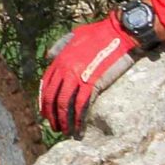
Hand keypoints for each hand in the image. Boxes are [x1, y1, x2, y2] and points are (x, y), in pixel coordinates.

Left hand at [38, 14, 137, 135]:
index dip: (45, 101)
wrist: (120, 32)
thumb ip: (60, 45)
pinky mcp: (93, 83)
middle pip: (52, 97)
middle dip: (51, 114)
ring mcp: (78, 76)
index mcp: (60, 59)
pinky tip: (79, 128)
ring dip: (63, 120)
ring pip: (64, 104)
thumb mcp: (75, 35)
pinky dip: (78, 119)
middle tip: (54, 127)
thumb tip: (48, 56)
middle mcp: (65, 69)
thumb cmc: (100, 32)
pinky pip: (81, 105)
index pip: (46, 85)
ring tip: (65, 132)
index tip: (46, 112)